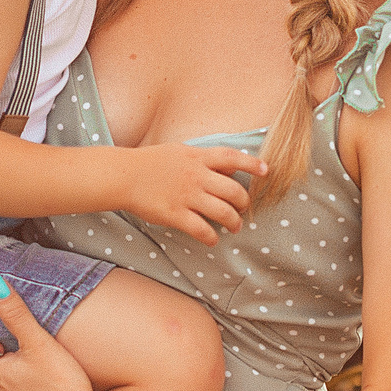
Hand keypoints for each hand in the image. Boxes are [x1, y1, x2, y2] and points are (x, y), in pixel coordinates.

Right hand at [122, 143, 263, 245]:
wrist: (124, 176)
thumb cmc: (150, 162)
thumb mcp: (180, 151)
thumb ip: (202, 158)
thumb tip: (227, 167)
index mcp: (198, 157)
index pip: (232, 158)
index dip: (252, 164)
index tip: (266, 171)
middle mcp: (196, 176)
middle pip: (234, 191)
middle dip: (244, 203)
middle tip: (243, 209)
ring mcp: (187, 196)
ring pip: (223, 212)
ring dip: (234, 222)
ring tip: (234, 226)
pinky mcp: (176, 215)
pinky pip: (202, 229)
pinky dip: (212, 237)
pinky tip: (213, 239)